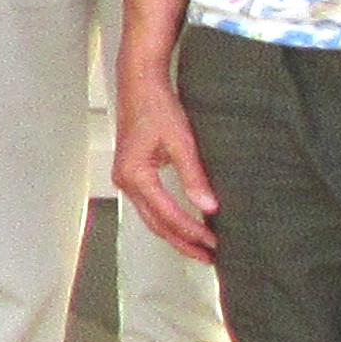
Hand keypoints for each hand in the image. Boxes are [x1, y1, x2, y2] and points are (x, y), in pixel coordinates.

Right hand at [114, 58, 220, 261]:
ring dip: (176, 234)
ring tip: (200, 247)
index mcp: (135, 176)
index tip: (215, 243)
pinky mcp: (133, 174)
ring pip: (152, 218)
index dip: (192, 232)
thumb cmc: (158, 107)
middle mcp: (125, 182)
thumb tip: (209, 207)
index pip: (168, 215)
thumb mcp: (181, 141)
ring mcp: (126, 179)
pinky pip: (150, 206)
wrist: (140, 84)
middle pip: (156, 224)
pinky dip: (168, 219)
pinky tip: (186, 223)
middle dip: (183, 242)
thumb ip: (194, 176)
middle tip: (209, 257)